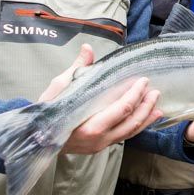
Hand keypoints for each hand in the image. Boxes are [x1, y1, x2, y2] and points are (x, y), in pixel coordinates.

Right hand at [38, 44, 161, 153]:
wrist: (36, 136)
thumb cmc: (48, 110)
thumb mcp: (60, 86)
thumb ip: (78, 68)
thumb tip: (87, 48)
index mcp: (88, 126)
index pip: (120, 110)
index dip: (134, 95)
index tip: (142, 81)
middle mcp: (98, 139)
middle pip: (130, 122)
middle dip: (145, 105)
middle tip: (154, 90)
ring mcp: (101, 144)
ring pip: (130, 132)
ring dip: (146, 117)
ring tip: (156, 103)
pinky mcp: (102, 146)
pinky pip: (125, 136)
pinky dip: (138, 126)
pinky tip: (148, 117)